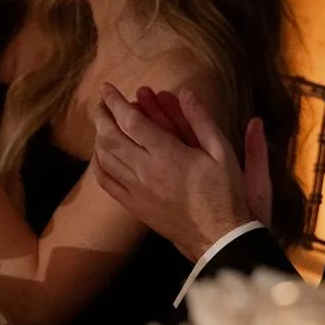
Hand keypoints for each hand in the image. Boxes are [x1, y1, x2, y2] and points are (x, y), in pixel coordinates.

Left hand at [93, 83, 261, 260]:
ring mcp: (136, 190)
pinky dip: (98, 163)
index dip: (115, 102)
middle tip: (102, 101)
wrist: (219, 237)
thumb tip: (184, 92)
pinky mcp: (133, 205)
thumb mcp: (222, 152)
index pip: (131, 121)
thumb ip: (201, 120)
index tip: (107, 88)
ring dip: (99, 136)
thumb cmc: (225, 192)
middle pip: (110, 137)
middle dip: (102, 115)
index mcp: (168, 154)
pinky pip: (106, 182)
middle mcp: (145, 171)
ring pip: (105, 158)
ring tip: (103, 123)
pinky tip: (101, 154)